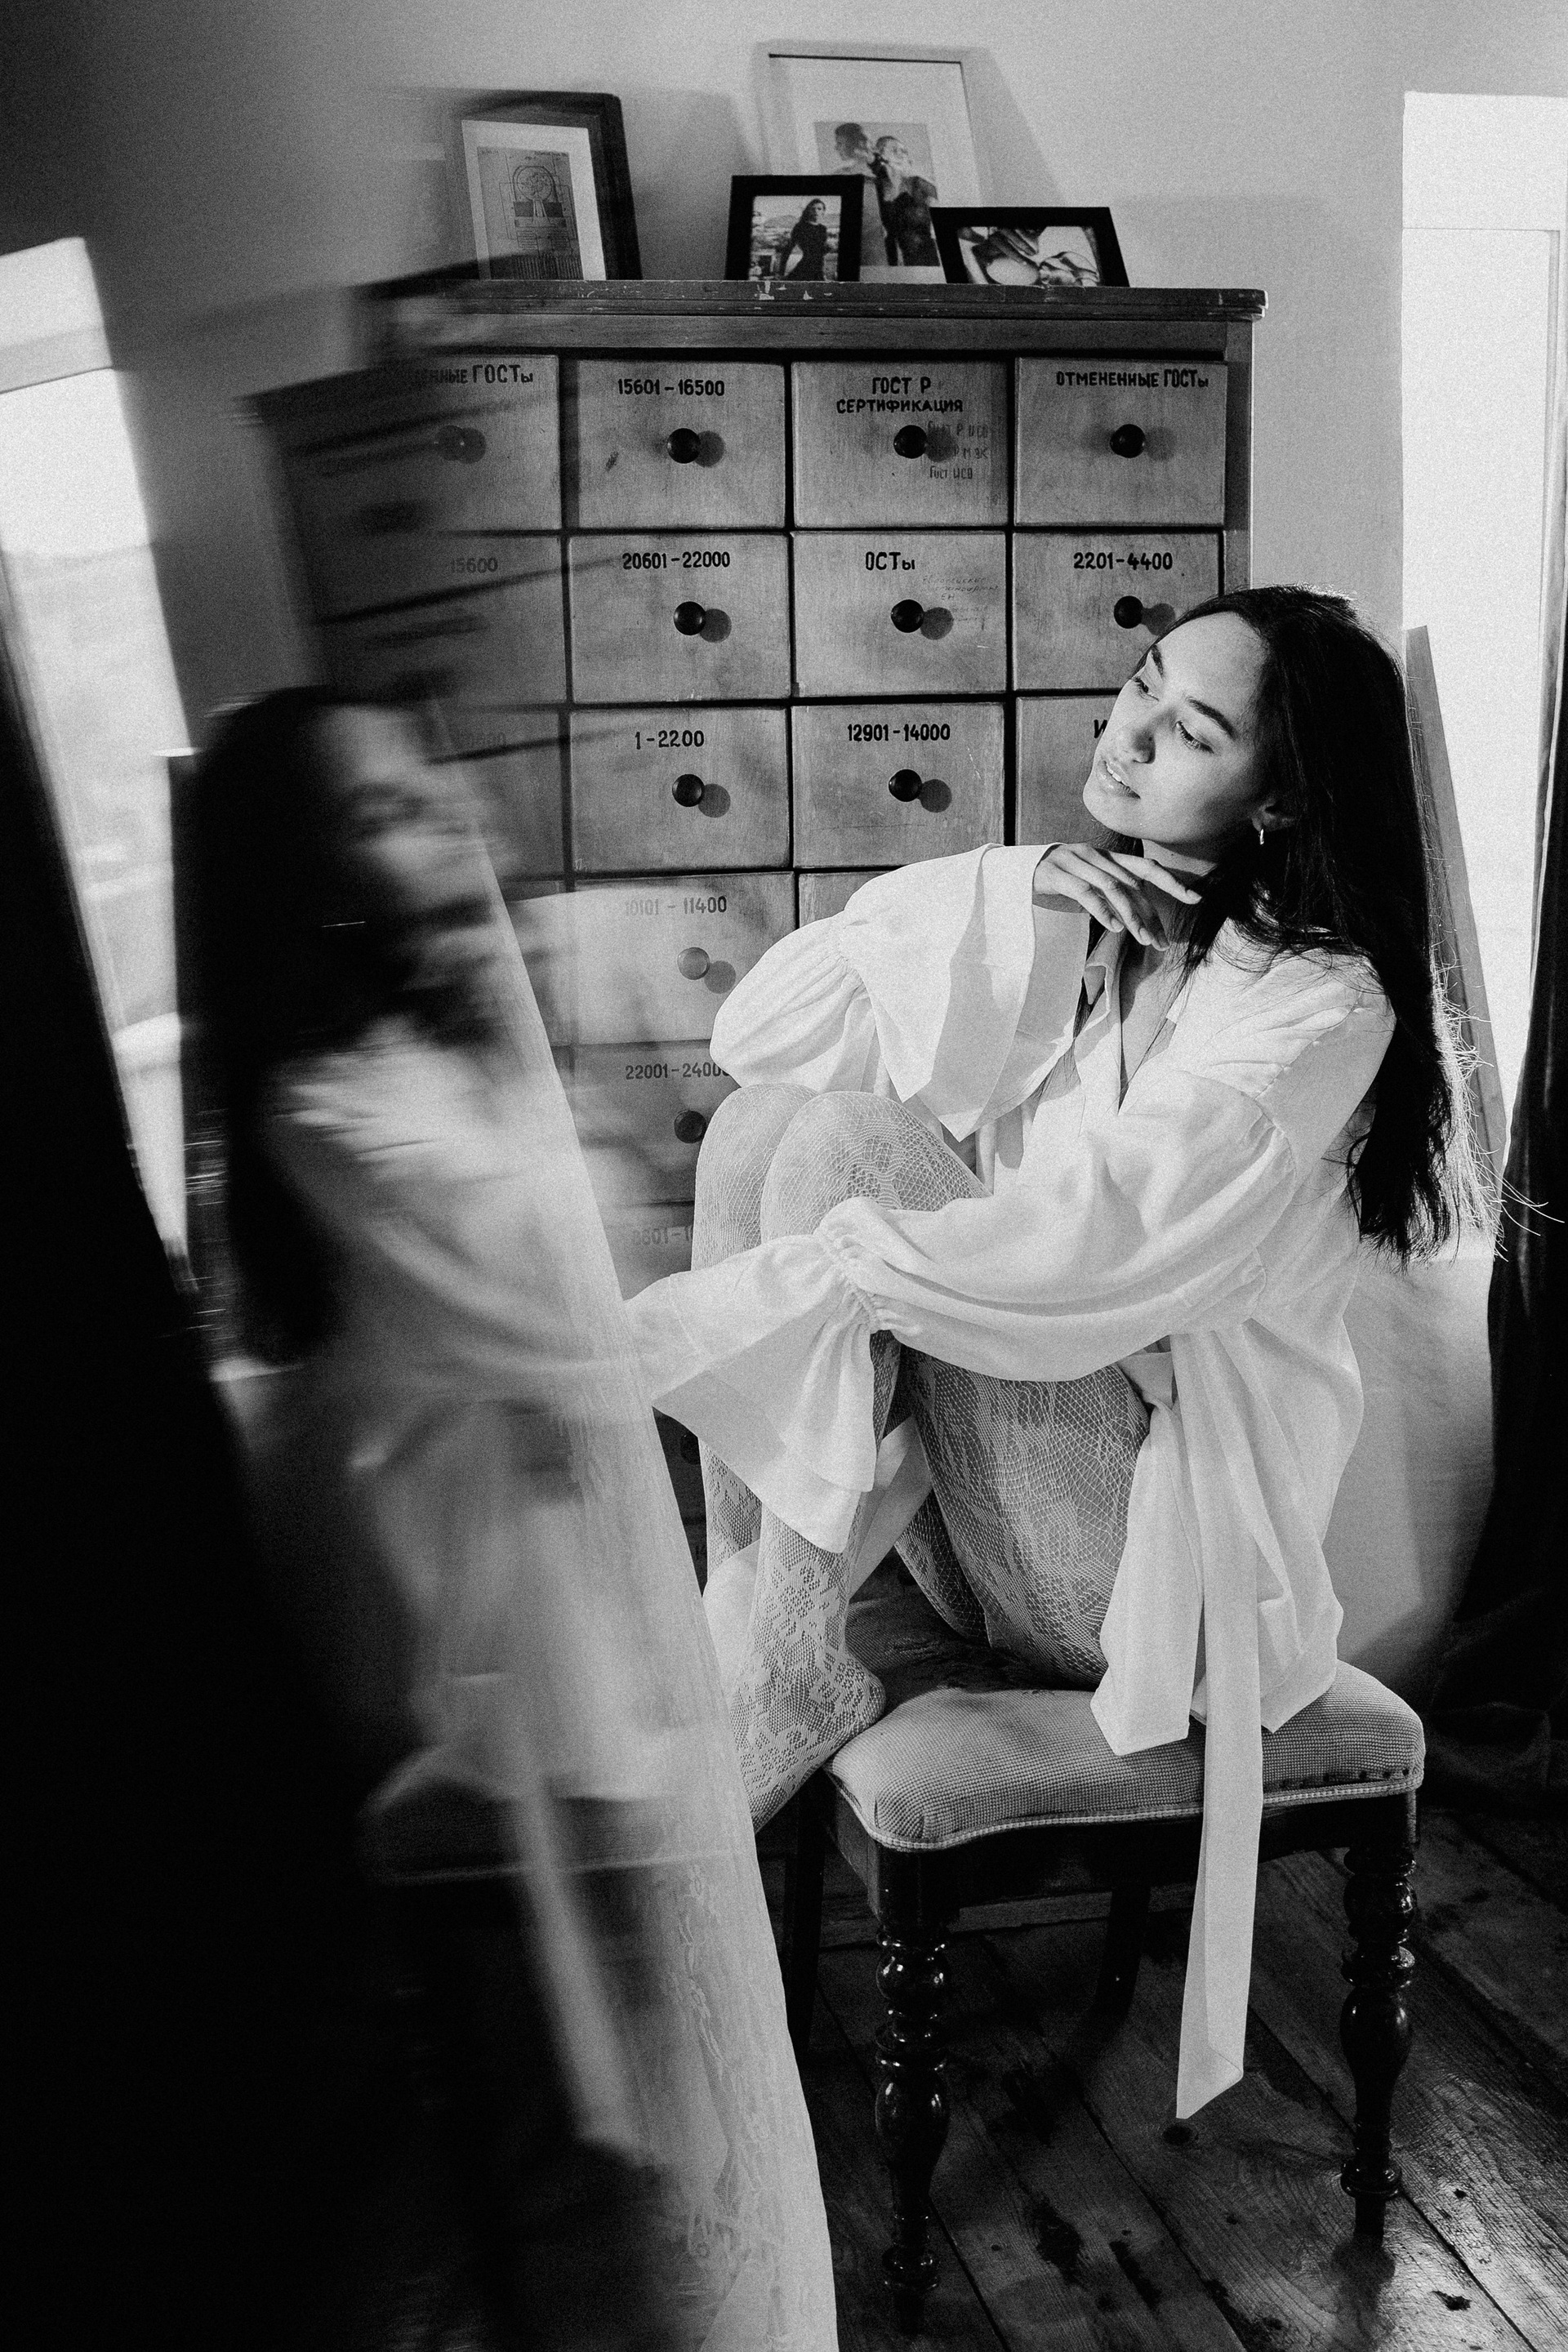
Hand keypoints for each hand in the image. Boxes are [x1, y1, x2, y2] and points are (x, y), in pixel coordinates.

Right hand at [1032, 844, 1202, 948]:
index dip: (1172, 882)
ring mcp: (1075, 862)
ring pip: (1112, 889)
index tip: (1195, 899)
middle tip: (1161, 941)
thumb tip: (1142, 916)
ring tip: (1141, 939)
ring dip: (1130, 917)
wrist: (1016, 870)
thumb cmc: (1059, 881)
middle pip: (1133, 884)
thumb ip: (1113, 892)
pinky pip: (1084, 893)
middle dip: (1150, 914)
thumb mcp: (1089, 883)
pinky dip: (1101, 910)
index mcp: (1108, 857)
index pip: (1147, 868)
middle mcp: (1095, 855)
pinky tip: (1113, 927)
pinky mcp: (1056, 874)